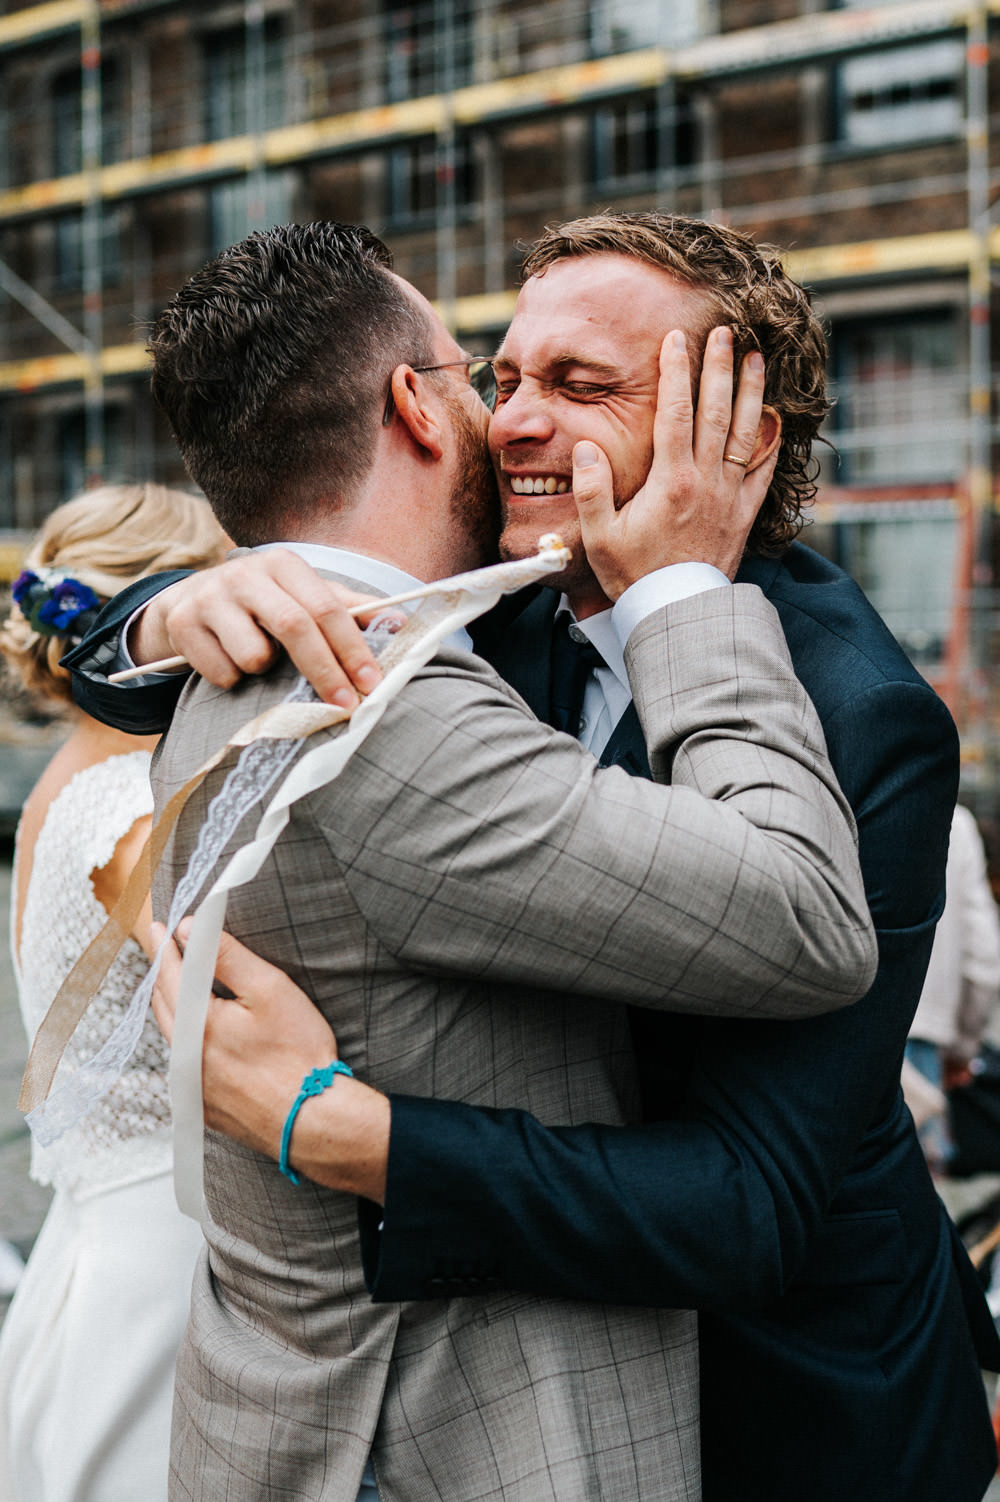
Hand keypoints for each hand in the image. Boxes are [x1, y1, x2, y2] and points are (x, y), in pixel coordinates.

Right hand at [130, 549, 391, 708]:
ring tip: (258, 659)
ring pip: (253, 655)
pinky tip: (226, 660)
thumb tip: (401, 621)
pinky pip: (222, 673)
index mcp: (284, 565)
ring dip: (264, 670)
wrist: (188, 602)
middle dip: (324, 672)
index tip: (372, 683)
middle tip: (345, 706)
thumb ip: (348, 608)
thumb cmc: (263, 605)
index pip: (327, 608)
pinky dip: (231, 679)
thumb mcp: (302, 597)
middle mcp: (246, 574)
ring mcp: (210, 597)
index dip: (352, 648)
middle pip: (295, 627)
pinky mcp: (182, 623)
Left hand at [150, 920, 389, 1199]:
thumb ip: (227, 957)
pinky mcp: (204, 1107)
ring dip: (172, 1006)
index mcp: (196, 1025)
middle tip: (164, 950)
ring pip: (172, 1036)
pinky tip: (200, 1033)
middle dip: (163, 974)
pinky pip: (184, 1064)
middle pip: (164, 1005)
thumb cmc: (297, 1055)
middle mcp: (184, 1058)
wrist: (312, 1120)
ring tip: (177, 985)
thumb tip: (190, 931)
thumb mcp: (268, 990)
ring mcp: (191, 1087)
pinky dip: (186, 1039)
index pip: (169, 975)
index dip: (164, 947)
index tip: (159, 926)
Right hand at [571, 326, 781, 597]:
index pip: (674, 412)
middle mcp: (705, 481)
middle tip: (724, 332)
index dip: (675, 371)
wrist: (677, 613)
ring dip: (752, 392)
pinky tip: (776, 420)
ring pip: (747, 433)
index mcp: (670, 480)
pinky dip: (773, 442)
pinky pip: (765, 471)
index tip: (676, 339)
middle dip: (719, 367)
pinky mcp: (744, 514)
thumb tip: (587, 447)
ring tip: (756, 359)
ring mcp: (729, 496)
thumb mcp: (599, 535)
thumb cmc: (633, 575)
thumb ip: (592, 489)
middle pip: (716, 411)